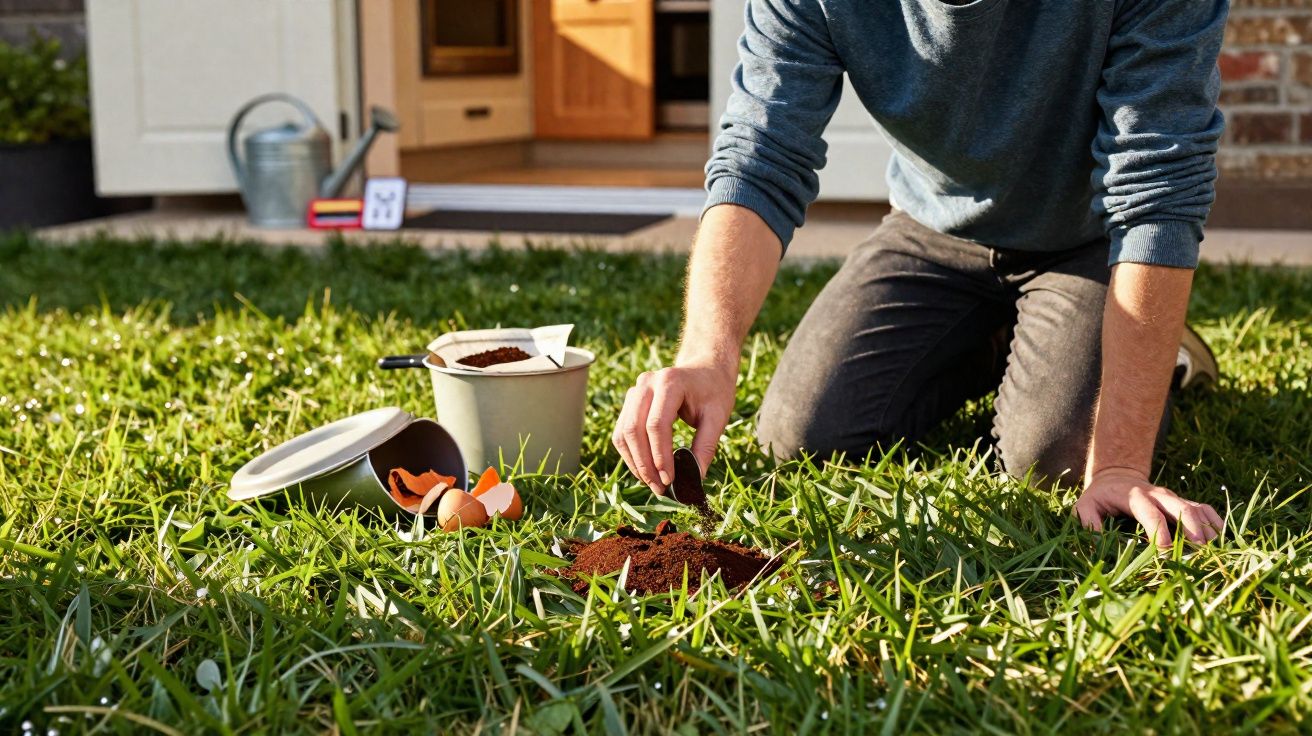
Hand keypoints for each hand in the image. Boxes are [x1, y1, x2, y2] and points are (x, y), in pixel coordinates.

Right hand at [611, 361, 736, 495]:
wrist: (705, 369)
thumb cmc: (713, 391)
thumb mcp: (718, 416)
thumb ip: (706, 445)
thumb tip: (694, 477)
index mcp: (670, 382)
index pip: (657, 424)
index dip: (660, 456)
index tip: (669, 480)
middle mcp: (646, 383)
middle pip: (634, 429)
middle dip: (645, 463)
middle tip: (659, 488)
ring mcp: (634, 391)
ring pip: (623, 433)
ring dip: (634, 462)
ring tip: (651, 483)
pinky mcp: (630, 402)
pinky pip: (622, 432)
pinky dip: (630, 454)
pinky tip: (644, 470)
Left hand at [1074, 468, 1223, 547]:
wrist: (1116, 477)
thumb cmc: (1099, 497)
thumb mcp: (1084, 507)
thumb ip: (1088, 524)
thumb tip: (1097, 546)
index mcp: (1134, 497)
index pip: (1151, 515)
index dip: (1159, 534)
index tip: (1164, 555)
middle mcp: (1158, 495)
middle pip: (1181, 508)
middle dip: (1192, 530)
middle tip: (1200, 552)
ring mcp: (1173, 498)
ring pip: (1197, 509)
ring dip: (1207, 529)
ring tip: (1214, 551)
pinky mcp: (1182, 502)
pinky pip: (1204, 509)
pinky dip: (1215, 522)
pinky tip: (1222, 539)